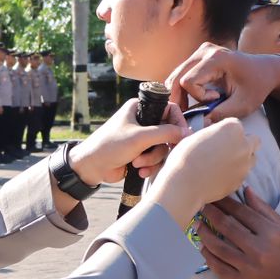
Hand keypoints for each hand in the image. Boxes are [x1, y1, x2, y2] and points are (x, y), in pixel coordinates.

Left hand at [69, 98, 186, 187]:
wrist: (91, 167)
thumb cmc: (110, 146)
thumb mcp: (140, 137)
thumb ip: (165, 133)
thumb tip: (187, 133)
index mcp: (140, 108)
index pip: (169, 110)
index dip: (178, 123)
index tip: (183, 137)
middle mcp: (142, 121)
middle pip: (168, 132)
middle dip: (160, 147)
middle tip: (156, 153)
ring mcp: (142, 138)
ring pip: (163, 148)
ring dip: (152, 159)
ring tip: (137, 163)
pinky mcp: (140, 153)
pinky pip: (156, 159)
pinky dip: (150, 166)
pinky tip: (138, 170)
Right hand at [145, 118, 258, 225]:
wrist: (185, 183)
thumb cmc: (185, 156)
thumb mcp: (197, 135)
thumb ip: (213, 134)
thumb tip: (215, 137)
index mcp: (233, 128)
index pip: (236, 125)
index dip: (226, 131)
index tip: (216, 138)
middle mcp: (244, 144)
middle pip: (253, 141)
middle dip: (243, 143)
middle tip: (226, 149)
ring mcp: (245, 164)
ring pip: (251, 158)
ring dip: (242, 158)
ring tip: (224, 163)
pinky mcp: (241, 181)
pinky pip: (242, 174)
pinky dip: (235, 173)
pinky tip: (220, 175)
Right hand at [165, 43, 279, 123]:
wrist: (265, 70)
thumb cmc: (256, 86)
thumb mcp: (243, 104)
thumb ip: (221, 115)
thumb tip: (199, 124)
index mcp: (217, 58)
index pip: (188, 81)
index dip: (198, 97)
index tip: (216, 99)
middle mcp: (205, 50)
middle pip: (176, 77)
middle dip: (180, 98)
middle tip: (191, 113)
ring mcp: (200, 51)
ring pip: (175, 76)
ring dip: (181, 94)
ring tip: (198, 105)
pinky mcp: (198, 56)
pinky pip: (181, 74)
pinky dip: (183, 89)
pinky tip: (195, 98)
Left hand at [196, 188, 279, 278]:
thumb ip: (266, 211)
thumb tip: (247, 191)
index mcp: (272, 233)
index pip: (242, 212)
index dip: (225, 202)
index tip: (214, 196)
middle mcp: (259, 249)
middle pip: (227, 227)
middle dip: (211, 214)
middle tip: (201, 207)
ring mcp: (249, 268)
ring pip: (219, 247)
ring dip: (205, 234)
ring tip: (198, 225)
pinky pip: (220, 268)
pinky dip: (209, 257)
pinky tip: (204, 249)